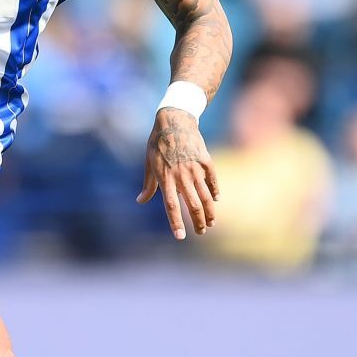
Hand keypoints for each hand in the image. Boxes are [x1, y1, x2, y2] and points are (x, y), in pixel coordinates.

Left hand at [138, 108, 218, 240]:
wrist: (174, 120)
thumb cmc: (157, 143)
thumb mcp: (149, 163)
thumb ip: (148, 185)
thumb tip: (140, 201)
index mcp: (166, 178)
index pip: (171, 207)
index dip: (176, 223)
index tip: (181, 236)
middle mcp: (181, 176)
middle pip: (192, 206)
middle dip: (198, 222)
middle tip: (201, 232)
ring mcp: (195, 168)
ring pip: (205, 196)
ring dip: (209, 212)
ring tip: (211, 223)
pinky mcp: (205, 160)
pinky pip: (212, 180)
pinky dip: (215, 191)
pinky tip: (215, 200)